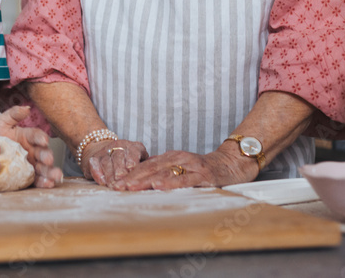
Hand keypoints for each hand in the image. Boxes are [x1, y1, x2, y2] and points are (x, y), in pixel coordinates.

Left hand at [0, 106, 63, 187]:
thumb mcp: (2, 123)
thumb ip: (13, 114)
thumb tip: (26, 108)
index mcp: (28, 137)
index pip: (36, 136)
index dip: (41, 138)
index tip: (44, 140)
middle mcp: (33, 150)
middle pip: (43, 153)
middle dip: (47, 156)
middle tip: (48, 160)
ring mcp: (32, 164)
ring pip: (44, 168)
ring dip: (50, 172)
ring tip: (55, 176)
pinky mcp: (28, 177)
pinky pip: (37, 180)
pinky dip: (44, 182)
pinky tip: (48, 184)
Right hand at [82, 139, 148, 186]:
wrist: (105, 150)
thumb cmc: (129, 161)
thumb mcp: (141, 161)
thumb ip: (145, 167)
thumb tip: (153, 178)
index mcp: (134, 147)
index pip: (133, 151)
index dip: (132, 160)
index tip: (132, 168)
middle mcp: (119, 146)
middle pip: (119, 157)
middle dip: (120, 169)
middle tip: (121, 180)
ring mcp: (105, 151)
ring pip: (107, 162)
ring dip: (110, 174)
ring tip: (113, 185)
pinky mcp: (94, 158)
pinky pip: (94, 164)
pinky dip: (97, 172)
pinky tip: (102, 181)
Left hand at [114, 144, 259, 190]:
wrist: (231, 164)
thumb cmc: (203, 169)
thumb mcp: (180, 167)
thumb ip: (163, 169)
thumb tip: (140, 175)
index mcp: (170, 157)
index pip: (145, 165)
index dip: (128, 174)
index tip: (113, 183)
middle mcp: (177, 158)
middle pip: (150, 168)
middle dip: (131, 178)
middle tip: (115, 187)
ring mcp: (189, 165)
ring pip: (163, 172)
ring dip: (145, 180)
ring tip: (129, 187)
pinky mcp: (202, 174)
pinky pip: (184, 179)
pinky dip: (170, 182)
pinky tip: (159, 186)